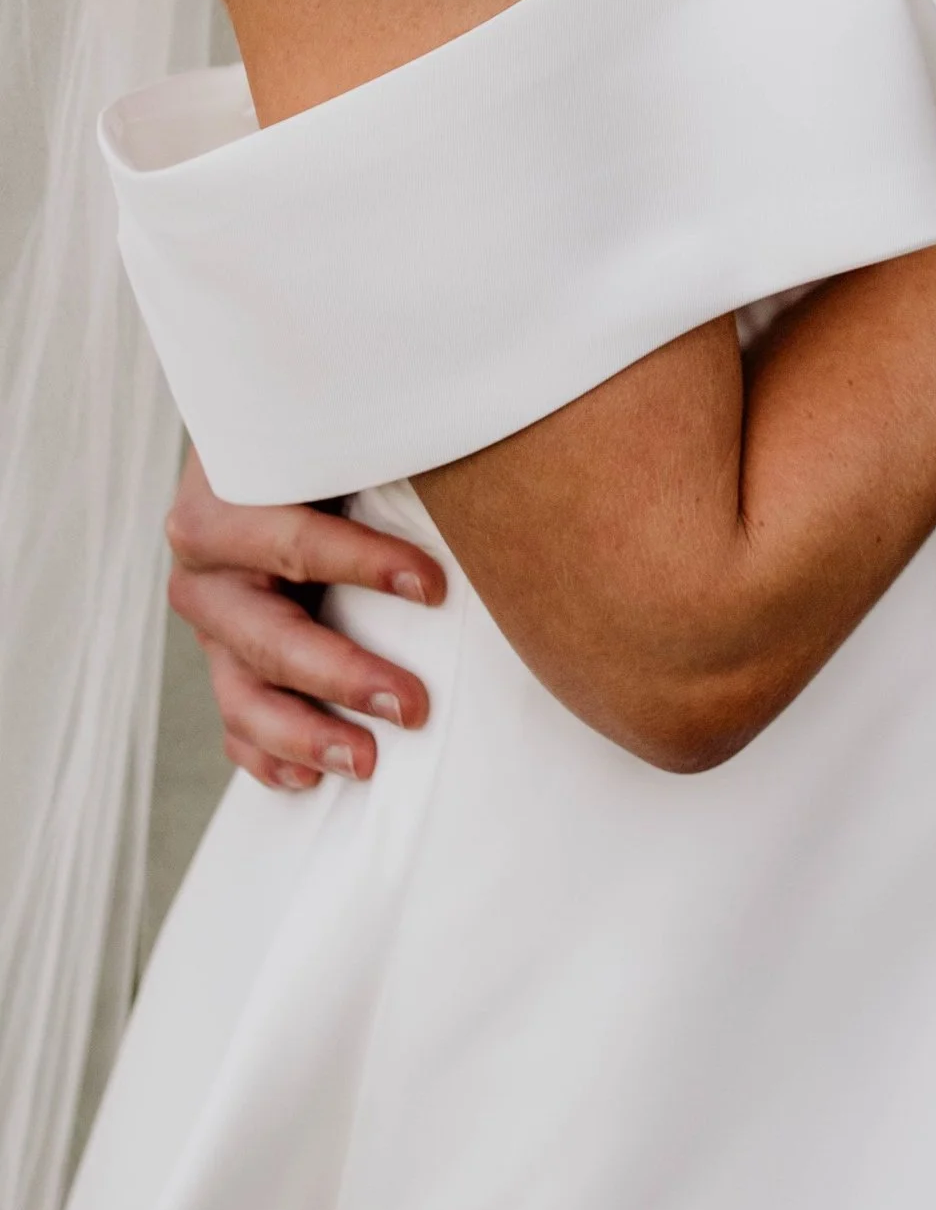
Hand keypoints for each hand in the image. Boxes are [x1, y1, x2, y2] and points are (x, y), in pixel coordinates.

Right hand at [165, 450, 442, 789]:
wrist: (255, 451)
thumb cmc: (313, 439)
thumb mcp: (327, 430)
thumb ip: (368, 433)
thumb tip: (456, 429)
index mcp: (221, 506)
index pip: (293, 542)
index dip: (363, 564)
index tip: (436, 588)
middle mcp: (205, 572)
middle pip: (268, 638)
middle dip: (342, 676)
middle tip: (413, 706)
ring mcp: (211, 628)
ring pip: (244, 698)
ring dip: (306, 737)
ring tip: (369, 762)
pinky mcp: (225, 664)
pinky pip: (236, 726)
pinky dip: (269, 758)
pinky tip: (311, 780)